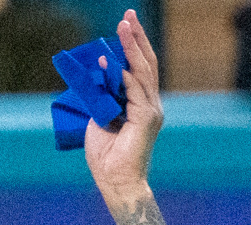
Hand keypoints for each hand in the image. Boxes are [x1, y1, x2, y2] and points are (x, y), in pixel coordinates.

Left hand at [84, 10, 161, 211]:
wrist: (115, 182)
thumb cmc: (106, 157)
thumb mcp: (99, 119)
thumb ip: (102, 97)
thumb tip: (99, 74)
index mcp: (140, 105)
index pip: (138, 69)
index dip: (132, 47)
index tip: (124, 25)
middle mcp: (150, 105)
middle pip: (145, 64)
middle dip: (135, 38)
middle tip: (127, 15)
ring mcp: (151, 111)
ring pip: (143, 71)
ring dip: (132, 48)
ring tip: (124, 26)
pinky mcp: (147, 119)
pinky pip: (136, 91)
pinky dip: (125, 76)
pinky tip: (115, 62)